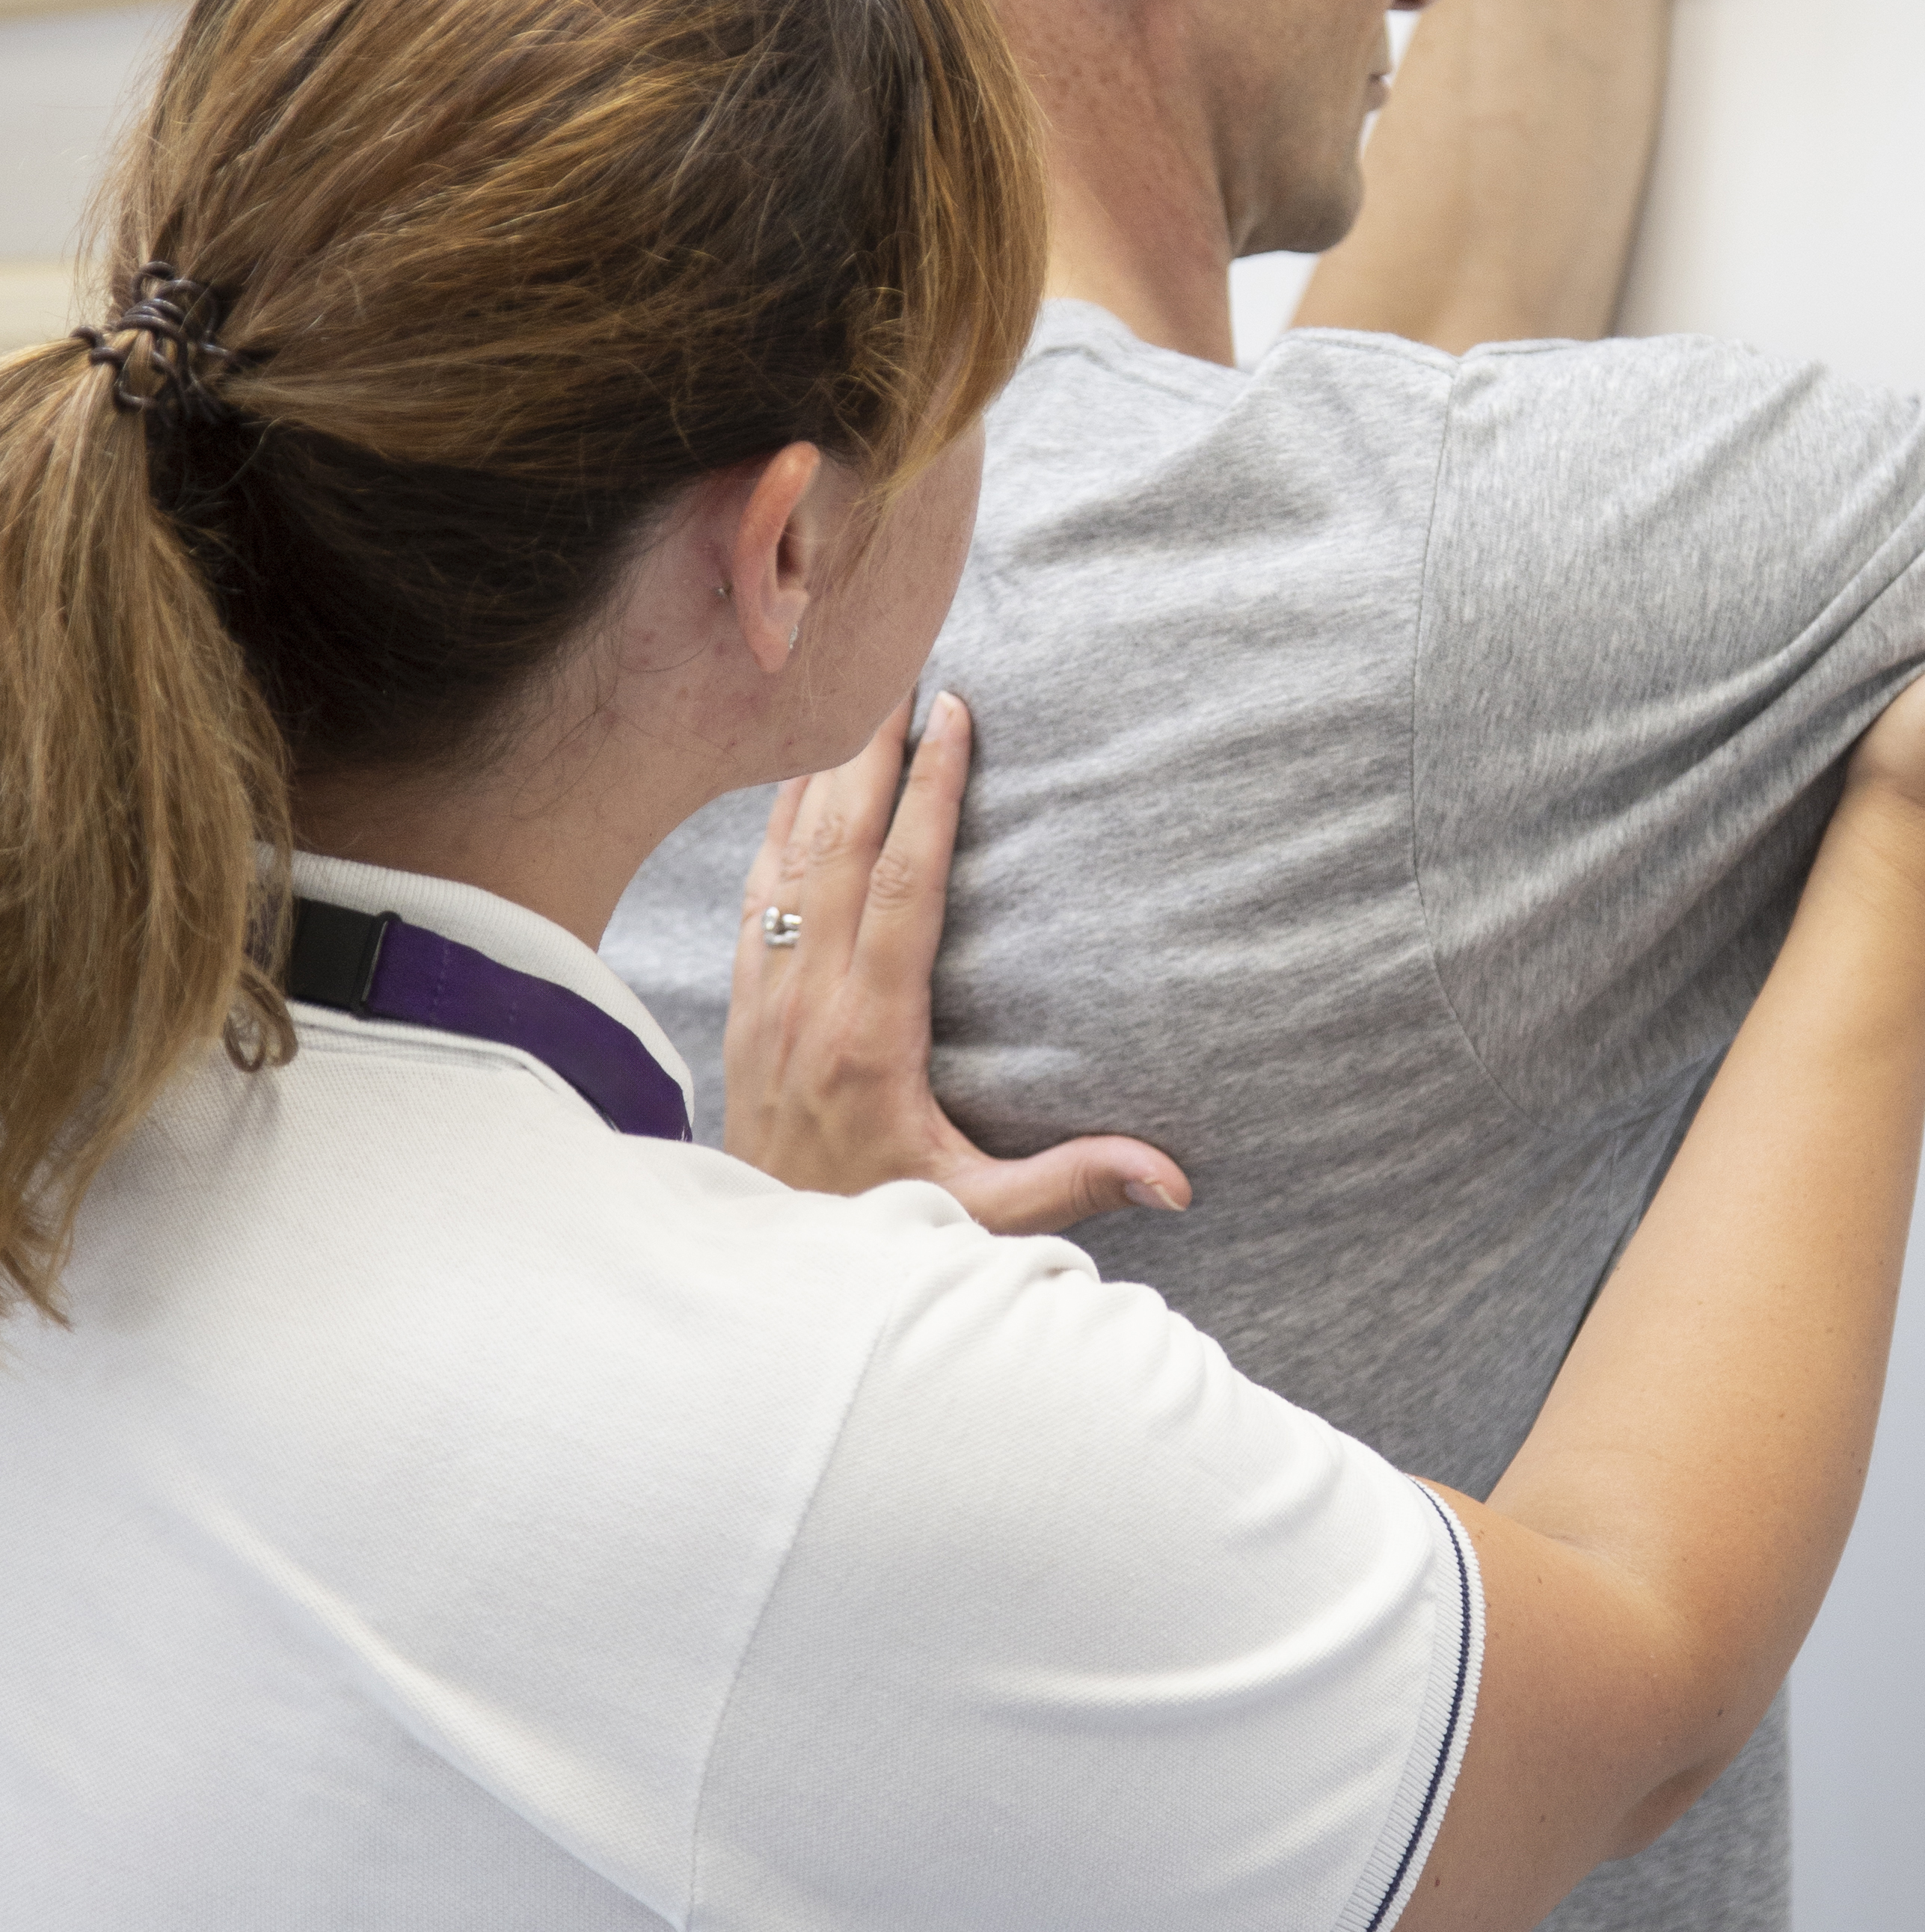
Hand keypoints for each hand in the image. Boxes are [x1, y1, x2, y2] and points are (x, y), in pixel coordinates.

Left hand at [723, 693, 1191, 1228]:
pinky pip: (754, 887)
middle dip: (871, 745)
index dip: (930, 795)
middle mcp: (806, 999)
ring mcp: (763, 995)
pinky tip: (794, 777)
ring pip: (788, 852)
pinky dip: (772, 821)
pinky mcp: (741, 1003)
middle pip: (838, 841)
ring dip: (821, 768)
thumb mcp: (981, 1215)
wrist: (760, 1268)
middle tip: (900, 663)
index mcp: (867, 1035)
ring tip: (851, 692)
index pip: (903, 885)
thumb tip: (1176, 1181)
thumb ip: (1073, 1185)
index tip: (953, 716)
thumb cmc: (876, 1229)